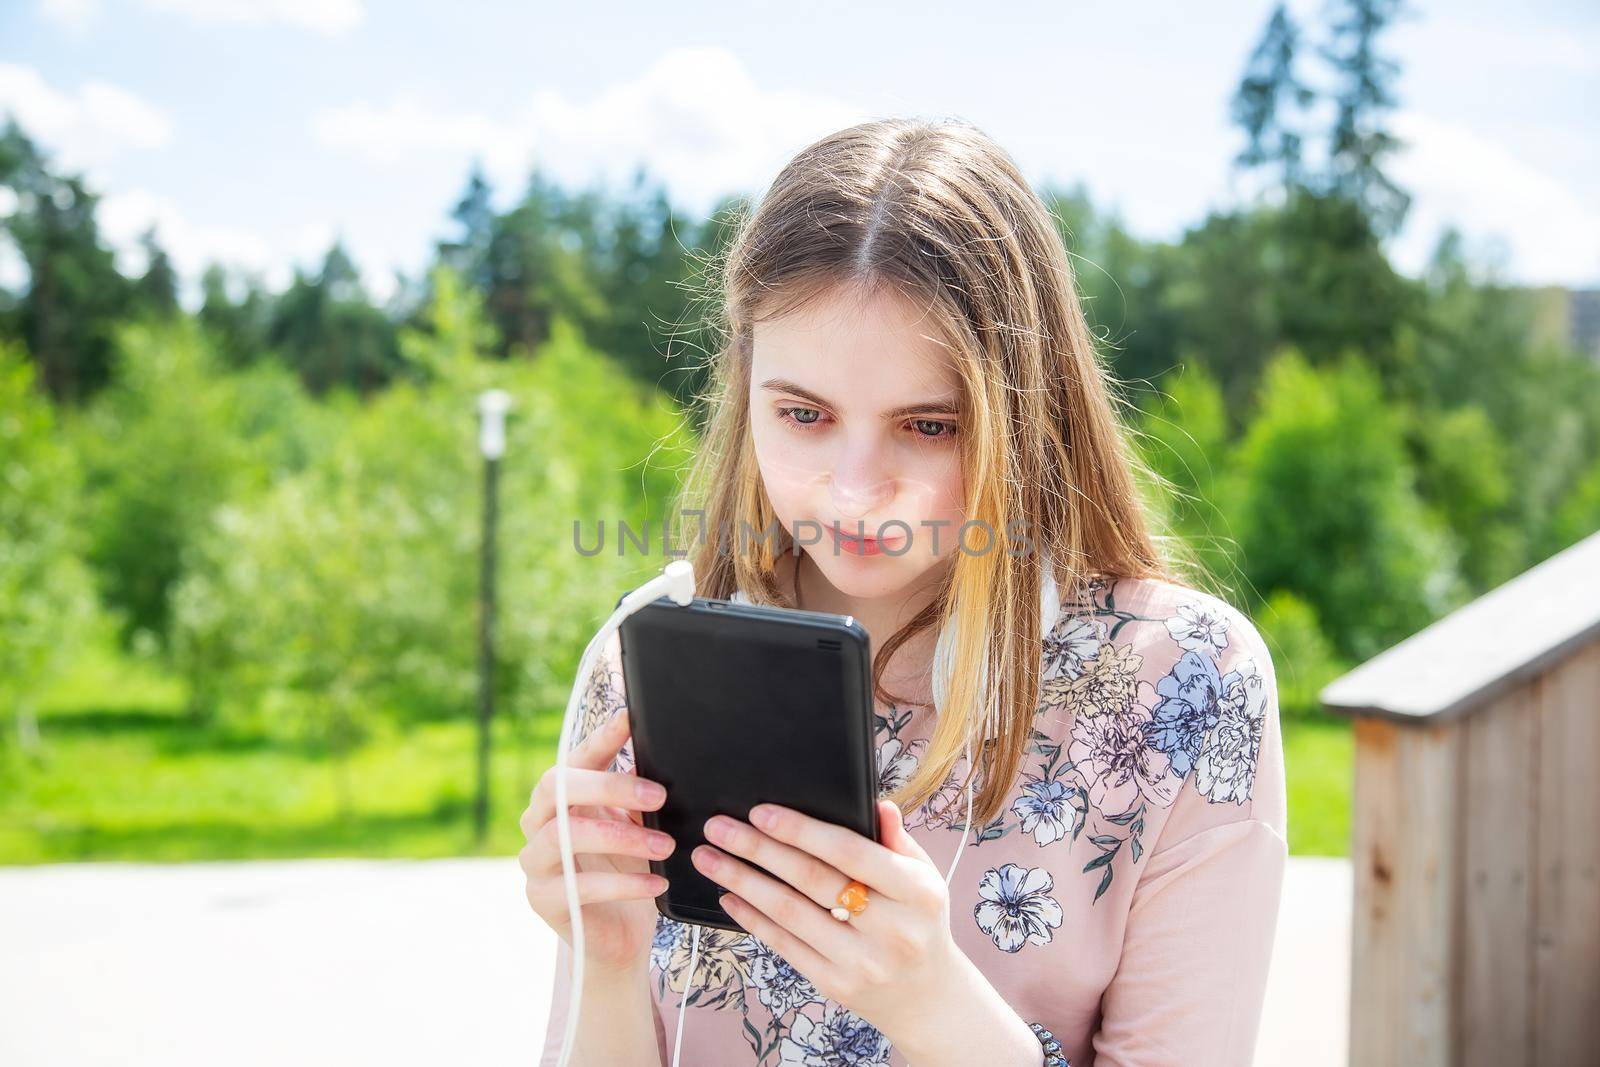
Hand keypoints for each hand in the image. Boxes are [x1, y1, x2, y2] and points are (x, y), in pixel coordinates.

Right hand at [518, 706, 675, 975]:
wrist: (621, 936)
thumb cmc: (629, 870)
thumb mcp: (638, 825)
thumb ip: (640, 795)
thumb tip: (667, 756)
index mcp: (561, 797)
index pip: (576, 759)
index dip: (600, 738)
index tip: (629, 718)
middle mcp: (538, 823)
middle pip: (558, 788)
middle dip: (609, 785)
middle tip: (659, 794)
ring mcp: (535, 862)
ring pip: (563, 837)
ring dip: (621, 837)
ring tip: (665, 845)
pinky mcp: (544, 900)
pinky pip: (579, 888)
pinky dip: (624, 884)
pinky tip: (657, 883)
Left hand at [691, 797, 964, 1039]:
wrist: (928, 997)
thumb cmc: (920, 922)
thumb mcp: (925, 877)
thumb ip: (898, 840)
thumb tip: (876, 804)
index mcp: (917, 892)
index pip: (849, 853)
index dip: (800, 830)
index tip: (758, 812)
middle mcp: (891, 928)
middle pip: (810, 880)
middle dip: (757, 849)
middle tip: (717, 827)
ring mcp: (861, 961)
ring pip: (790, 913)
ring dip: (742, 881)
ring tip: (708, 858)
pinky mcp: (835, 984)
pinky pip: (785, 945)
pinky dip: (753, 918)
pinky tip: (728, 896)